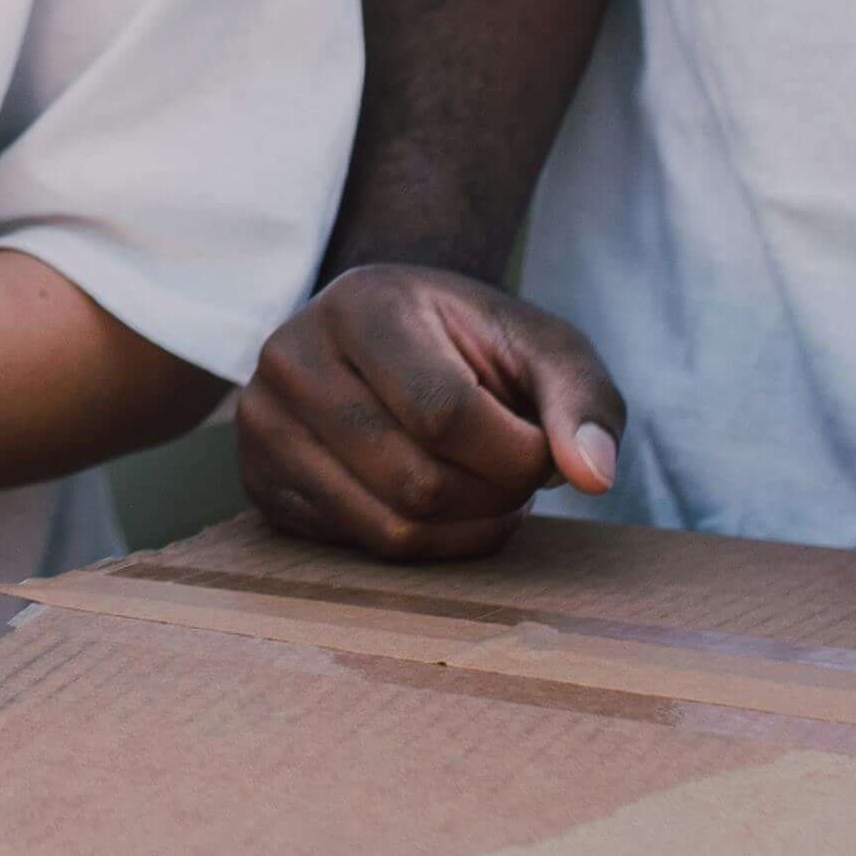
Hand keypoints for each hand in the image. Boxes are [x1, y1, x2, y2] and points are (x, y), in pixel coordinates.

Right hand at [234, 264, 622, 558]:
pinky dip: (424, 543)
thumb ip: (583, 400)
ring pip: (389, 528)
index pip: (444, 413)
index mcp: (361, 305)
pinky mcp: (260, 485)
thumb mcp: (543, 347)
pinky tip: (440, 502)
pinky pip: (360, 549)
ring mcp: (262, 426)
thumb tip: (595, 477)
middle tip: (514, 472)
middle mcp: (292, 359)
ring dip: (465, 529)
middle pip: (417, 483)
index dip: (515, 453)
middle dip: (494, 496)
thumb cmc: (474, 343)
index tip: (541, 447)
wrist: (392, 336)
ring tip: (484, 487)